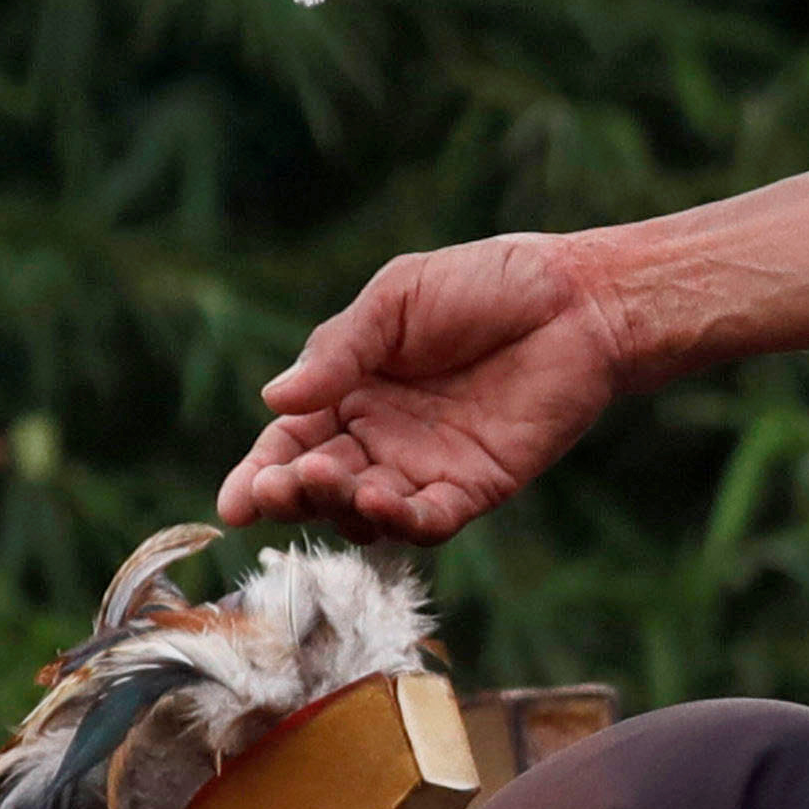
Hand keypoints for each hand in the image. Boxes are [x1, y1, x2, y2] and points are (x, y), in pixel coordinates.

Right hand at [226, 235, 632, 537]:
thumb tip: (274, 399)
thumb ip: (340, 351)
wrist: (574, 298)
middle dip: (292, 493)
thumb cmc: (483, 286)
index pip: (290, 444)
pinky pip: (431, 520)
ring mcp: (426, 468)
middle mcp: (380, 440)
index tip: (234, 502)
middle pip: (320, 486)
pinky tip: (382, 506)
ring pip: (367, 512)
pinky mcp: (476, 486)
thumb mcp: (396, 300)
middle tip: (277, 488)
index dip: (259, 476)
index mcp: (349, 394)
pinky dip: (403, 522)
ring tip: (329, 482)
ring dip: (341, 508)